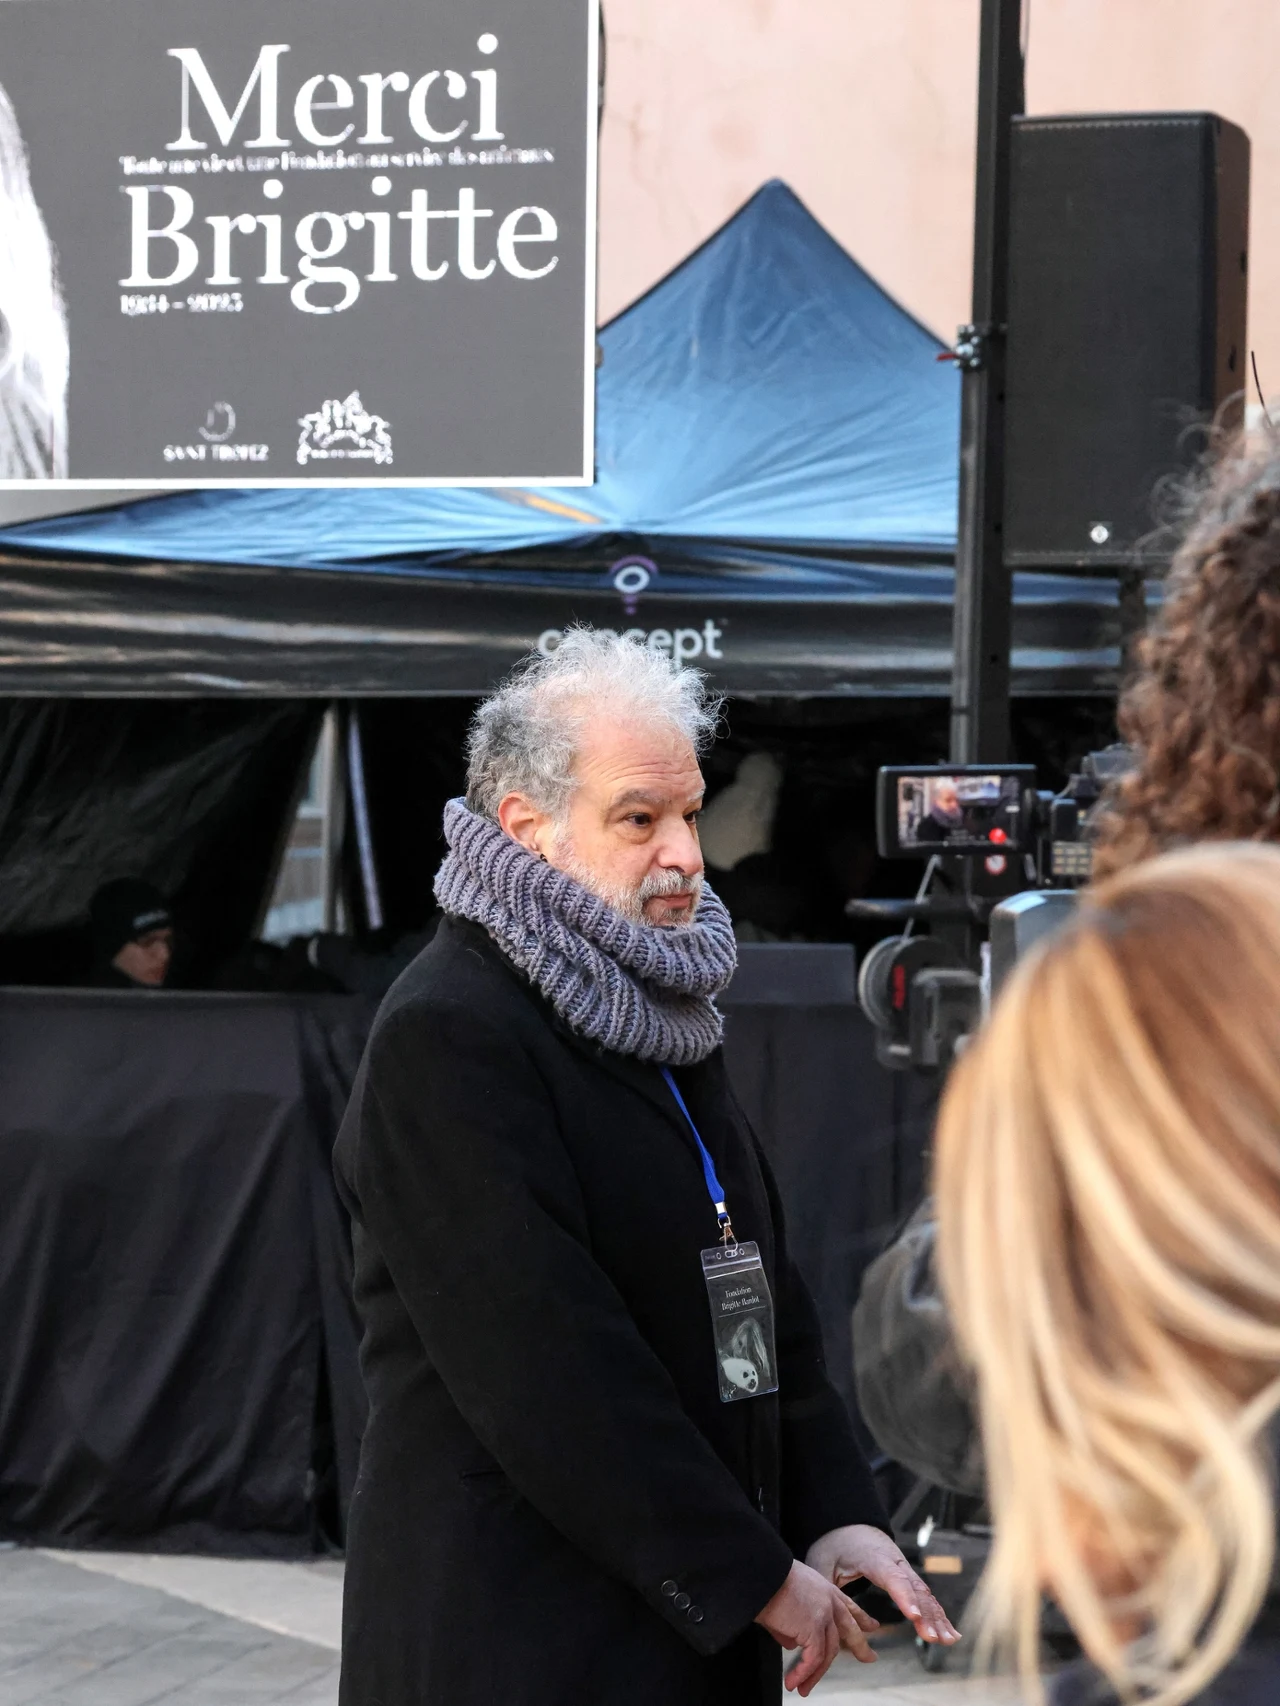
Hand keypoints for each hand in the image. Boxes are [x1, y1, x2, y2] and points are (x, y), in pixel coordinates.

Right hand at [754, 1559, 876, 1695]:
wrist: (760, 1573)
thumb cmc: (766, 1579)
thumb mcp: (786, 1597)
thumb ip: (793, 1622)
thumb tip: (793, 1644)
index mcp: (824, 1588)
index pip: (847, 1606)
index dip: (860, 1617)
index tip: (871, 1626)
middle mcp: (829, 1600)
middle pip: (850, 1629)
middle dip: (861, 1646)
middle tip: (870, 1658)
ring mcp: (824, 1615)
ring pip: (828, 1652)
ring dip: (814, 1674)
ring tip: (803, 1689)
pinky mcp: (814, 1629)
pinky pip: (812, 1659)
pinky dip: (802, 1673)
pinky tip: (793, 1682)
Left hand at [806, 1524, 960, 1646]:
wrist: (849, 1523)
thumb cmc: (834, 1544)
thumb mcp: (820, 1563)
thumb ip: (826, 1591)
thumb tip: (831, 1623)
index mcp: (873, 1557)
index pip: (892, 1576)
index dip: (903, 1596)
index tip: (913, 1615)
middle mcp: (894, 1561)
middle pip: (914, 1588)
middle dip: (926, 1614)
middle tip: (933, 1638)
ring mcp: (905, 1569)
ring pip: (925, 1593)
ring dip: (937, 1617)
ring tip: (948, 1640)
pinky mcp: (909, 1577)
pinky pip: (926, 1596)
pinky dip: (938, 1614)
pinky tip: (950, 1634)